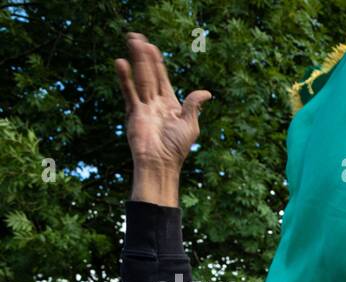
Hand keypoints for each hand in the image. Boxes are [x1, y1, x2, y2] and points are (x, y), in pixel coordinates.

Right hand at [116, 34, 210, 203]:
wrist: (161, 162)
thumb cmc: (177, 147)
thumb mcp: (190, 124)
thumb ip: (194, 106)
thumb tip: (206, 93)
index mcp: (170, 104)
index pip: (162, 79)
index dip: (157, 63)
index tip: (152, 47)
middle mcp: (155, 103)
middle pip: (149, 74)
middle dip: (143, 56)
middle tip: (136, 37)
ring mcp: (143, 106)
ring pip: (140, 78)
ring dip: (136, 60)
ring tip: (131, 42)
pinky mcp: (134, 112)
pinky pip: (129, 91)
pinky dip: (125, 78)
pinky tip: (121, 63)